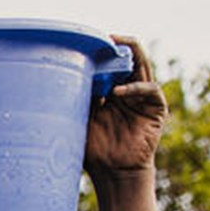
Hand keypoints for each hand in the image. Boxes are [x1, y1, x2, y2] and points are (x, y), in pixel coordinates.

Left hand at [85, 36, 163, 180]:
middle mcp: (128, 91)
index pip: (109, 65)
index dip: (101, 53)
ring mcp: (143, 98)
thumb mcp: (78, 121)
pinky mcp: (156, 108)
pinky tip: (117, 93)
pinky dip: (134, 88)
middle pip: (128, 59)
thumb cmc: (92, 151)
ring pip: (142, 66)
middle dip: (118, 46)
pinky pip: (149, 89)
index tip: (86, 42)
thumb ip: (74, 101)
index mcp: (109, 92)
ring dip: (131, 55)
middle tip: (105, 37)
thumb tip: (53, 81)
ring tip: (117, 47)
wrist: (112, 173)